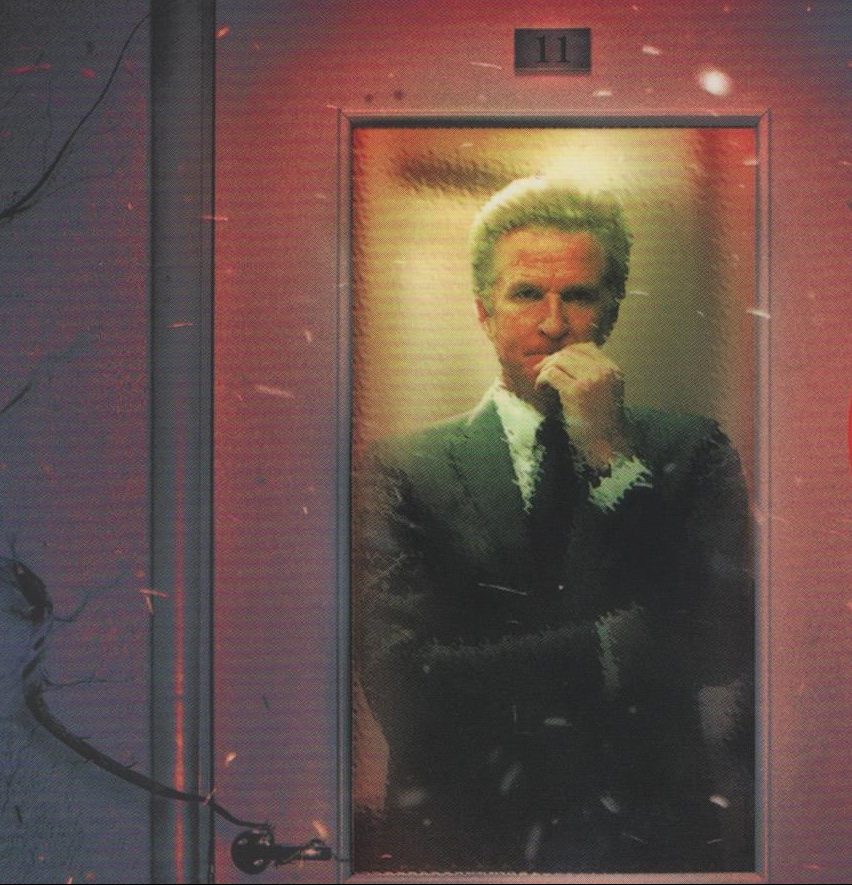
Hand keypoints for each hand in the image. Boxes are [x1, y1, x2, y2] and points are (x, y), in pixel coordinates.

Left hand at [534, 342, 630, 468]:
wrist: (607, 445)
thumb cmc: (600, 422)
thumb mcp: (603, 392)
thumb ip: (591, 375)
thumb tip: (564, 359)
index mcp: (612, 369)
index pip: (585, 348)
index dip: (565, 354)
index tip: (554, 365)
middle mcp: (604, 371)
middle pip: (570, 352)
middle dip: (552, 360)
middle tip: (540, 373)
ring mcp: (591, 380)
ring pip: (559, 360)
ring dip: (545, 370)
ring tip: (542, 384)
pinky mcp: (576, 391)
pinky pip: (552, 374)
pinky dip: (542, 380)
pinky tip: (540, 389)